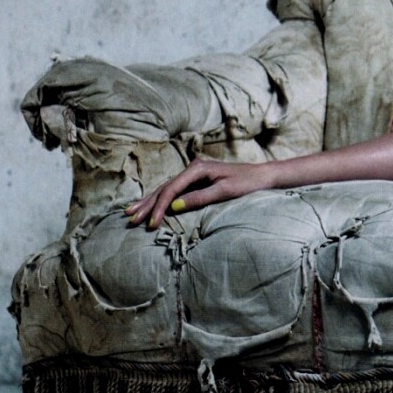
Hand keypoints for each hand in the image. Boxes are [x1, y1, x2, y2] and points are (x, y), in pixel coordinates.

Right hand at [123, 157, 273, 229]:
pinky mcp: (196, 180)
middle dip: (147, 204)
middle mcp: (192, 168)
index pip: (172, 189)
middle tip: (130, 219)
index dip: (160, 207)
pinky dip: (160, 199)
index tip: (150, 223)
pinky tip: (149, 204)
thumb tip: (174, 206)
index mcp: (197, 168)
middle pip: (164, 188)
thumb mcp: (224, 191)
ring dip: (149, 202)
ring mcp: (193, 174)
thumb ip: (199, 198)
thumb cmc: (246, 183)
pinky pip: (173, 190)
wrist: (261, 177)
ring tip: (131, 212)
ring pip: (165, 189)